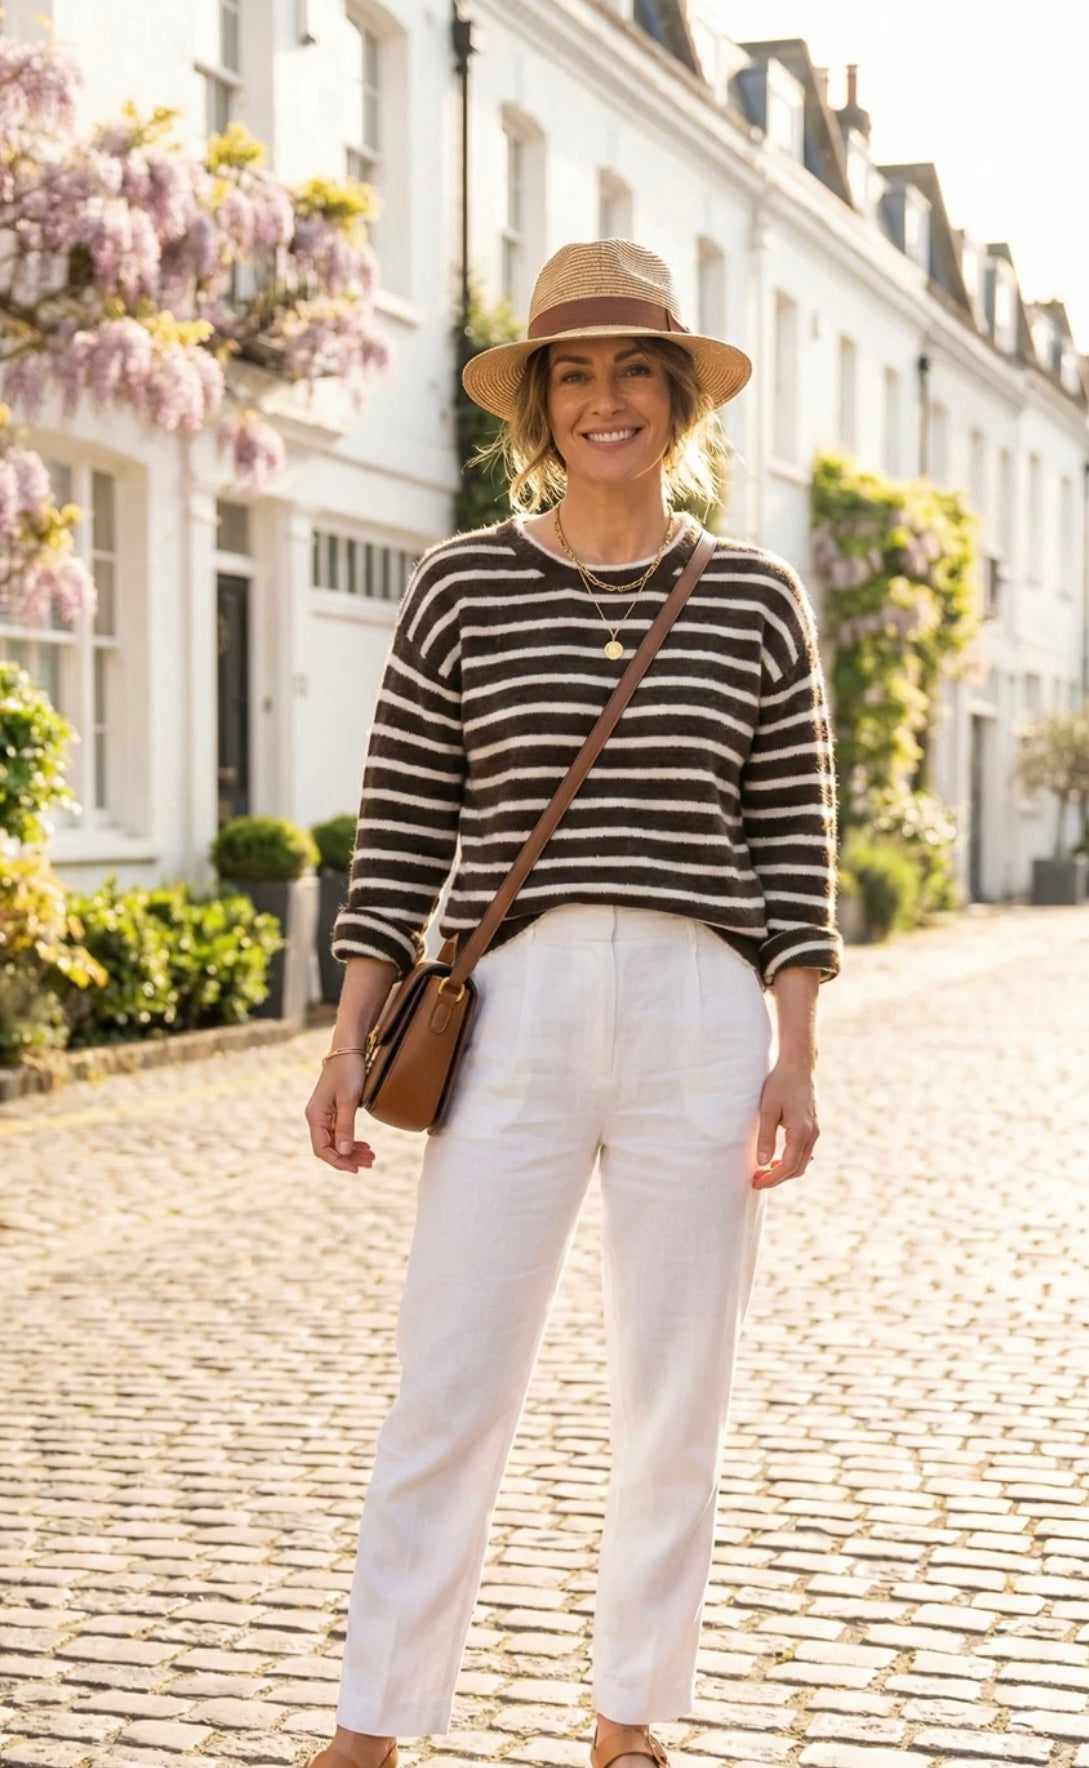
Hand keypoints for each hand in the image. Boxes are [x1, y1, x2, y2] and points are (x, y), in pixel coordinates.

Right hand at [304, 1055, 376, 1173]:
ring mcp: (324, 1114)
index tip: (356, 1168)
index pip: (322, 1149)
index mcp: (315, 1116)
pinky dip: (351, 1140)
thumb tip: (344, 1152)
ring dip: (352, 1151)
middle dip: (349, 1158)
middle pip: (329, 1147)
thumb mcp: (349, 1100)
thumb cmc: (348, 1071)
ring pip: (335, 1141)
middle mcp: (316, 1117)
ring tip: (371, 1157)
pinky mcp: (332, 1110)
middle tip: (370, 1163)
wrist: (348, 1049)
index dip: (338, 1162)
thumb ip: (346, 1127)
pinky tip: (364, 1145)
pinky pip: (339, 1132)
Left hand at [752, 1058, 818, 1188]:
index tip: (756, 1182)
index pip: (788, 1166)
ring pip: (802, 1162)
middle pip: (797, 1168)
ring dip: (784, 1171)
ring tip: (764, 1172)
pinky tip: (777, 1160)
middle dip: (777, 1179)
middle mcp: (812, 1134)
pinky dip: (792, 1161)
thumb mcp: (767, 1110)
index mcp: (801, 1132)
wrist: (797, 1066)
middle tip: (756, 1180)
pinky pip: (805, 1152)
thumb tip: (762, 1163)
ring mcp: (815, 1131)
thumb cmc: (780, 1084)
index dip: (772, 1179)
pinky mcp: (813, 1127)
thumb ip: (766, 1137)